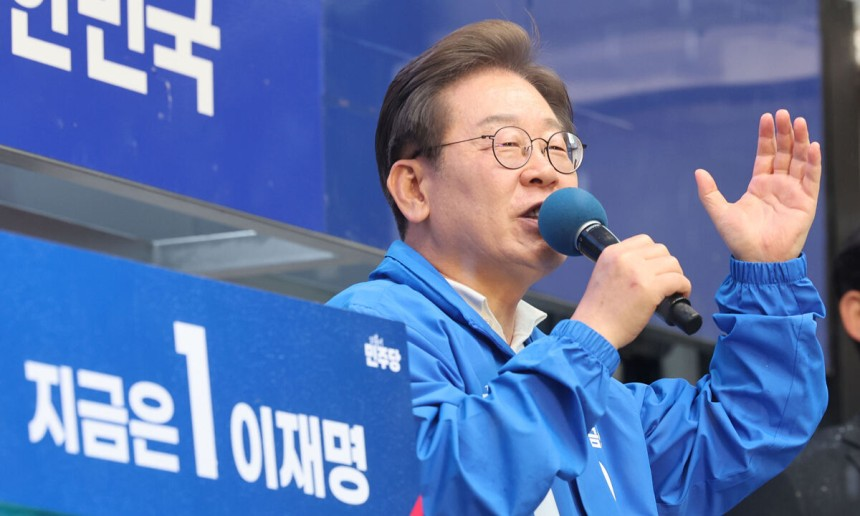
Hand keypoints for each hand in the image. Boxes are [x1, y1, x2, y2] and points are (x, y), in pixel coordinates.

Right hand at [571, 235, 690, 348]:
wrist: (593, 330)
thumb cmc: (598, 312)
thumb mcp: (603, 277)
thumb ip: (621, 267)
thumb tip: (648, 267)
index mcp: (611, 253)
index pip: (644, 241)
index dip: (653, 256)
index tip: (654, 270)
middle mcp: (624, 258)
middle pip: (660, 250)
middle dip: (666, 265)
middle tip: (665, 281)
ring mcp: (638, 272)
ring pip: (672, 263)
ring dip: (676, 276)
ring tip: (672, 289)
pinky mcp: (650, 288)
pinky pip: (678, 280)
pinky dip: (683, 287)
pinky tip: (679, 296)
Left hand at [695, 109, 821, 261]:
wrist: (758, 260)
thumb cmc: (739, 240)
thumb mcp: (720, 213)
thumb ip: (709, 193)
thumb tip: (698, 171)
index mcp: (759, 185)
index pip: (765, 154)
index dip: (767, 136)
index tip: (766, 117)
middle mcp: (778, 186)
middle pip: (784, 152)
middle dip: (784, 133)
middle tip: (783, 113)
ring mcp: (794, 192)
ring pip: (799, 160)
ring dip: (801, 141)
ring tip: (799, 121)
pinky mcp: (806, 202)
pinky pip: (812, 178)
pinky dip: (813, 161)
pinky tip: (812, 146)